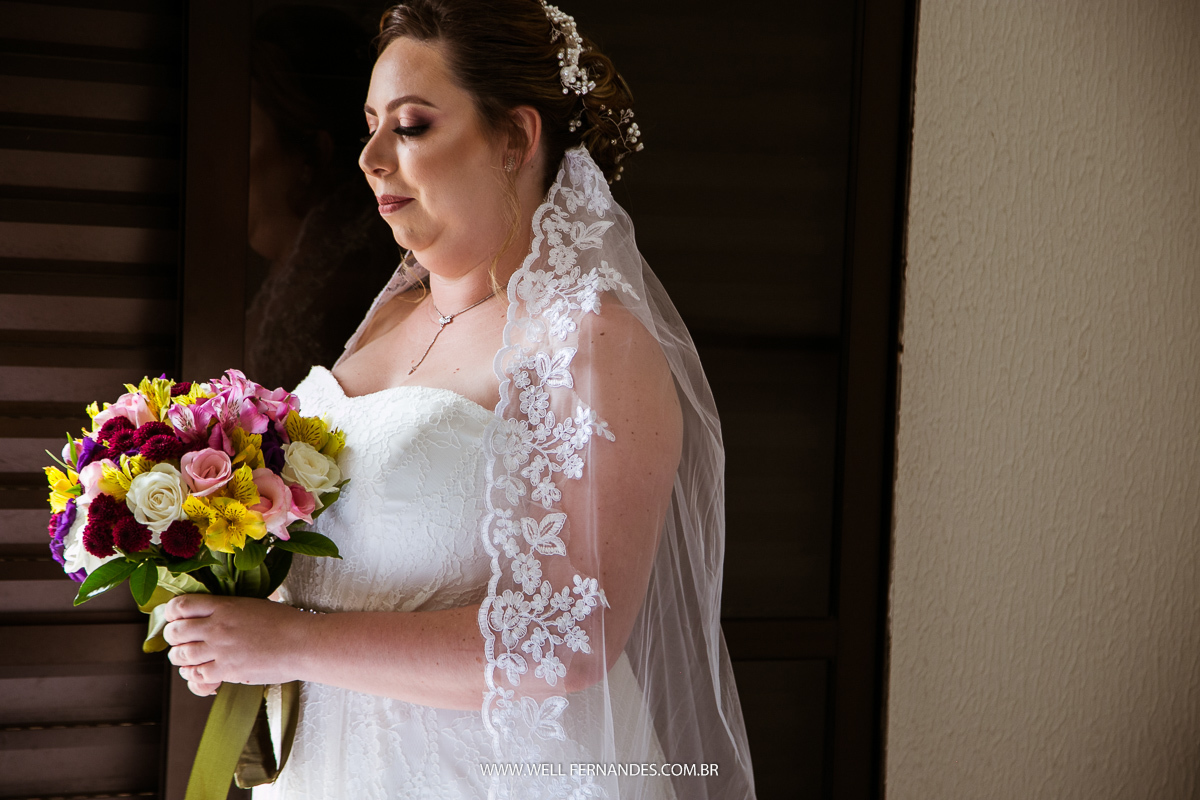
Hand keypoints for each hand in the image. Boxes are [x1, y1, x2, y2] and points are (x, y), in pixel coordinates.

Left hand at [163, 594, 309, 696]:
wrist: (303, 643)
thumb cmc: (285, 622)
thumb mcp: (253, 605)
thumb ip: (229, 609)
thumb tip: (214, 615)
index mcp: (224, 606)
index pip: (180, 606)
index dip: (172, 613)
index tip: (176, 618)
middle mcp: (217, 627)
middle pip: (175, 633)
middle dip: (173, 638)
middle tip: (182, 642)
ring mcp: (220, 650)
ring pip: (181, 657)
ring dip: (182, 660)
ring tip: (191, 660)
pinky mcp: (227, 671)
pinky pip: (197, 677)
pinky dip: (197, 678)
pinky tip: (207, 675)